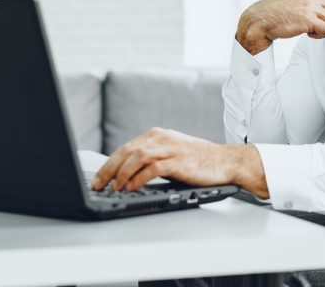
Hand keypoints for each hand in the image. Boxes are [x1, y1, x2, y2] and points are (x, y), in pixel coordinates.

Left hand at [91, 128, 268, 197]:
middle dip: (109, 169)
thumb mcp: (171, 153)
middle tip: (98, 185)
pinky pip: (153, 168)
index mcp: (157, 135)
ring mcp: (171, 149)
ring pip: (138, 157)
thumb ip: (151, 158)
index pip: (126, 148)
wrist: (225, 161)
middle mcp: (162, 138)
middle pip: (127, 151)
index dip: (109, 164)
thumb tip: (125, 173)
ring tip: (115, 188)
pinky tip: (132, 187)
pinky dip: (139, 178)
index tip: (98, 178)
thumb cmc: (198, 160)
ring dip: (123, 173)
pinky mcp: (179, 161)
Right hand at [236, 0, 324, 53]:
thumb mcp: (296, 0)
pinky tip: (308, 34)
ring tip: (313, 31)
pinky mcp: (308, 20)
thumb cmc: (277, 12)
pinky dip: (320, 35)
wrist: (262, 18)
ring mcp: (311, 8)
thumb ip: (311, 1)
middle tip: (318, 28)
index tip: (321, 20)